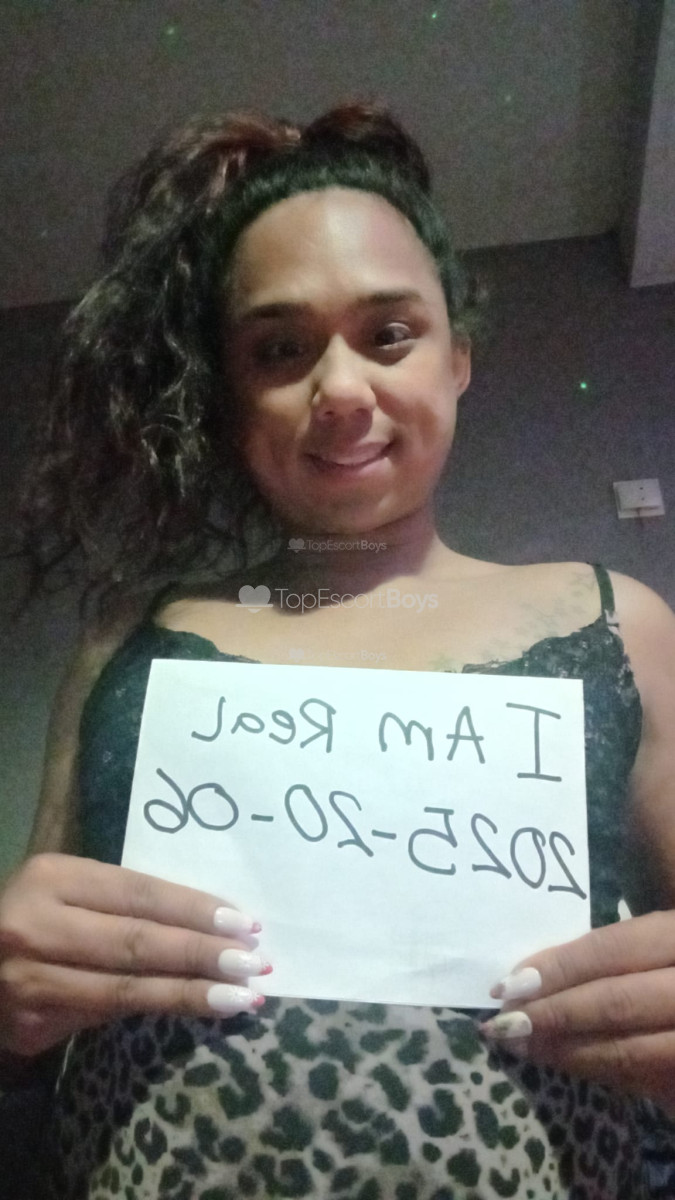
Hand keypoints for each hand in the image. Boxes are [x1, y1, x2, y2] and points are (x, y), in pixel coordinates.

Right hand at [0, 853, 271, 1057]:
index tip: (244, 922)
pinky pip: (110, 1014)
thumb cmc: (37, 915)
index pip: (138, 893)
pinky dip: (160, 1011)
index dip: (194, 909)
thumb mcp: (67, 890)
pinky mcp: (32, 1024)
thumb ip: (121, 899)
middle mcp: (37, 926)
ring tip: (242, 996)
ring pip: (126, 988)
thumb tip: (211, 919)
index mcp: (52, 878)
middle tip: (254, 962)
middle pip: (136, 941)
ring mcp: (31, 980)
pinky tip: (199, 1011)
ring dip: (191, 992)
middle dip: (202, 953)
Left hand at [480, 910, 674, 1110]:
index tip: (507, 982)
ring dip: (571, 1054)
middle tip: (502, 1024)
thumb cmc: (673, 953)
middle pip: (619, 1003)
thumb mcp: (665, 929)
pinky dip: (610, 1076)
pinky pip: (655, 1083)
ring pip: (635, 1052)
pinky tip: (573, 1066)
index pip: (615, 949)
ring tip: (522, 1048)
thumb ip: (633, 936)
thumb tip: (544, 962)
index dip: (558, 967)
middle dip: (554, 1015)